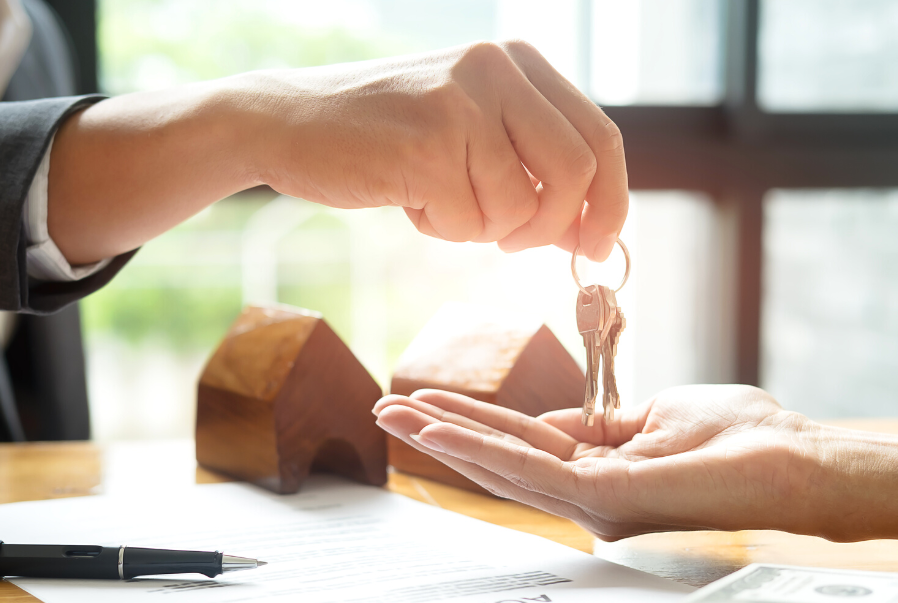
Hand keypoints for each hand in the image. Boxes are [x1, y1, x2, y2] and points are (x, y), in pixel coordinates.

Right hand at [50, 41, 625, 264]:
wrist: (286, 123)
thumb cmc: (385, 138)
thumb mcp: (472, 135)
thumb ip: (532, 168)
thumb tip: (595, 233)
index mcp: (518, 60)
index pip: (600, 135)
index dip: (610, 200)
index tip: (598, 246)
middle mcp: (497, 68)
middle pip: (579, 170)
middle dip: (554, 226)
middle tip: (514, 244)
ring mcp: (462, 101)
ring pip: (521, 208)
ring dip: (482, 228)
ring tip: (437, 201)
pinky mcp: (428, 142)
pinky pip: (469, 222)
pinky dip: (443, 229)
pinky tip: (408, 198)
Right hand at [373, 385, 826, 540]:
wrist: (792, 461)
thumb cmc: (743, 437)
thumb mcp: (658, 413)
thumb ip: (606, 420)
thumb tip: (567, 418)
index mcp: (602, 467)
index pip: (526, 443)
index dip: (477, 421)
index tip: (434, 401)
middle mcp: (590, 491)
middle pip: (503, 457)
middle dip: (443, 431)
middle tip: (386, 410)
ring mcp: (595, 499)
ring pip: (506, 466)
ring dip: (448, 438)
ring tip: (396, 416)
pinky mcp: (605, 497)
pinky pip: (531, 469)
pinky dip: (481, 448)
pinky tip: (443, 431)